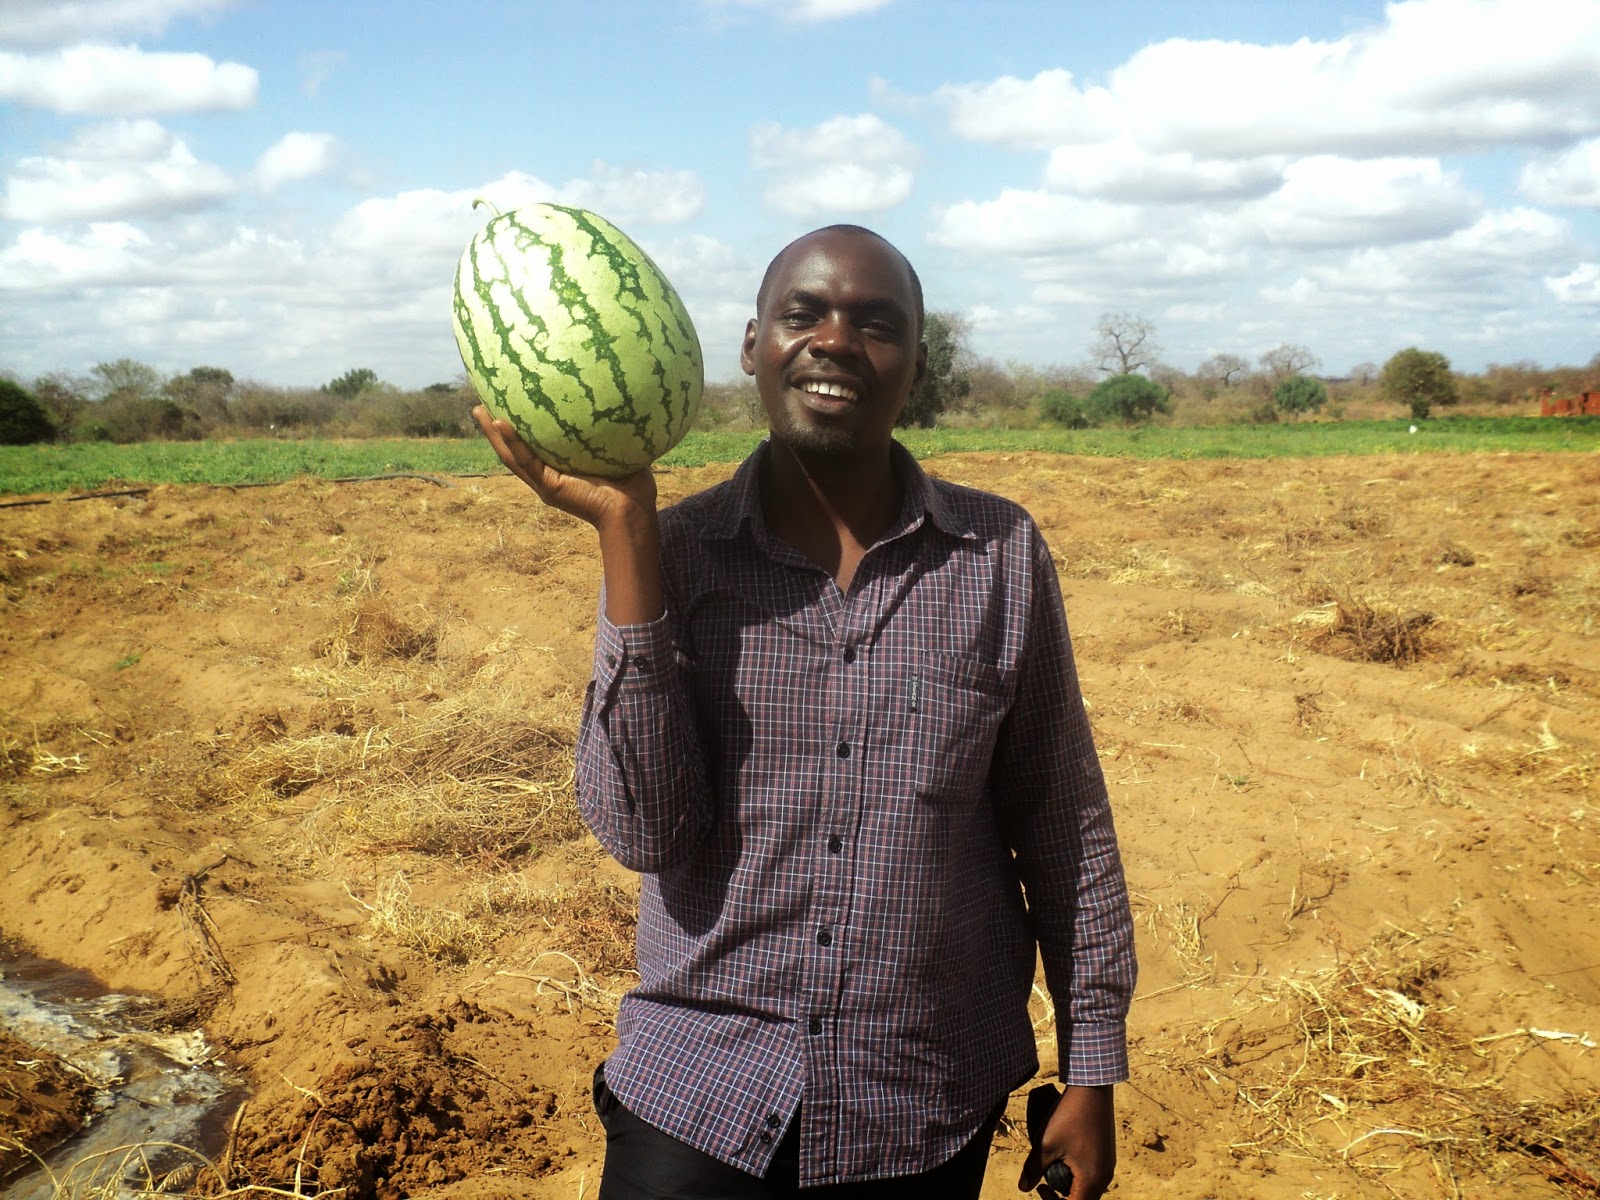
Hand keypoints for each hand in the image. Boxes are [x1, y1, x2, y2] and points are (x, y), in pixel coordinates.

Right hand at [474, 405, 663, 623]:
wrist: (632, 510)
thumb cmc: (631, 483)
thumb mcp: (613, 450)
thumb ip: (608, 430)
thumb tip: (616, 399)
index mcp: (559, 471)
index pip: (532, 447)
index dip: (517, 429)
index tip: (504, 405)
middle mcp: (547, 478)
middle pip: (512, 451)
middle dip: (494, 429)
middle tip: (479, 406)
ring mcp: (545, 484)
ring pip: (511, 456)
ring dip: (493, 433)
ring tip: (479, 411)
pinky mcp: (549, 487)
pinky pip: (526, 462)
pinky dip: (513, 442)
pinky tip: (501, 423)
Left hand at [1018, 1084, 1115, 1198]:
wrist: (1091, 1088)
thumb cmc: (1068, 1115)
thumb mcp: (1046, 1143)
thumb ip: (1034, 1169)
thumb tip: (1023, 1188)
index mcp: (1092, 1180)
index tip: (1041, 1188)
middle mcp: (1105, 1177)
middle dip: (1062, 1196)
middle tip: (1044, 1181)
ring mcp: (1108, 1165)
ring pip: (1088, 1188)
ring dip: (1069, 1185)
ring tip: (1054, 1167)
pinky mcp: (1107, 1155)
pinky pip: (1092, 1175)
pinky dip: (1078, 1174)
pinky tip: (1065, 1157)